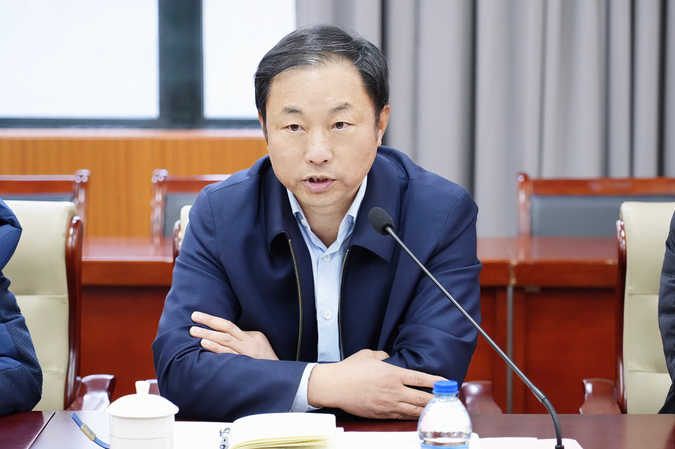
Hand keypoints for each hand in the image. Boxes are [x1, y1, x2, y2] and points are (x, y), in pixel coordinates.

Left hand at [190, 311, 278, 360]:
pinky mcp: (245, 364)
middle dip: (209, 322)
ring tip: (195, 332)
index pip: (229, 326)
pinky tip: (205, 345)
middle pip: (227, 328)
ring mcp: (247, 353)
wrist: (278, 379)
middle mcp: (249, 342)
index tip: (198, 316)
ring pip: (226, 340)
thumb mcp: (258, 347)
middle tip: (194, 317)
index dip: (212, 320)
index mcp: (252, 337)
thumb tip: (223, 339)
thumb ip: (243, 341)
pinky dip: (216, 348)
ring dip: (209, 334)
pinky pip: (228, 354)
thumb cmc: (265, 364)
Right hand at [307, 349, 444, 419]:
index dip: (436, 381)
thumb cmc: (350, 369)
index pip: (420, 379)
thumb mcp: (369, 355)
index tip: (447, 382)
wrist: (335, 386)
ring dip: (427, 411)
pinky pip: (402, 416)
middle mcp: (394, 390)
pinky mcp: (381, 413)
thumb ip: (383, 355)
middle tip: (447, 400)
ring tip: (438, 410)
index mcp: (393, 374)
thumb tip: (390, 358)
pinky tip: (419, 416)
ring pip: (414, 410)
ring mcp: (388, 404)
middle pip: (422, 398)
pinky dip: (412, 416)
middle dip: (437, 399)